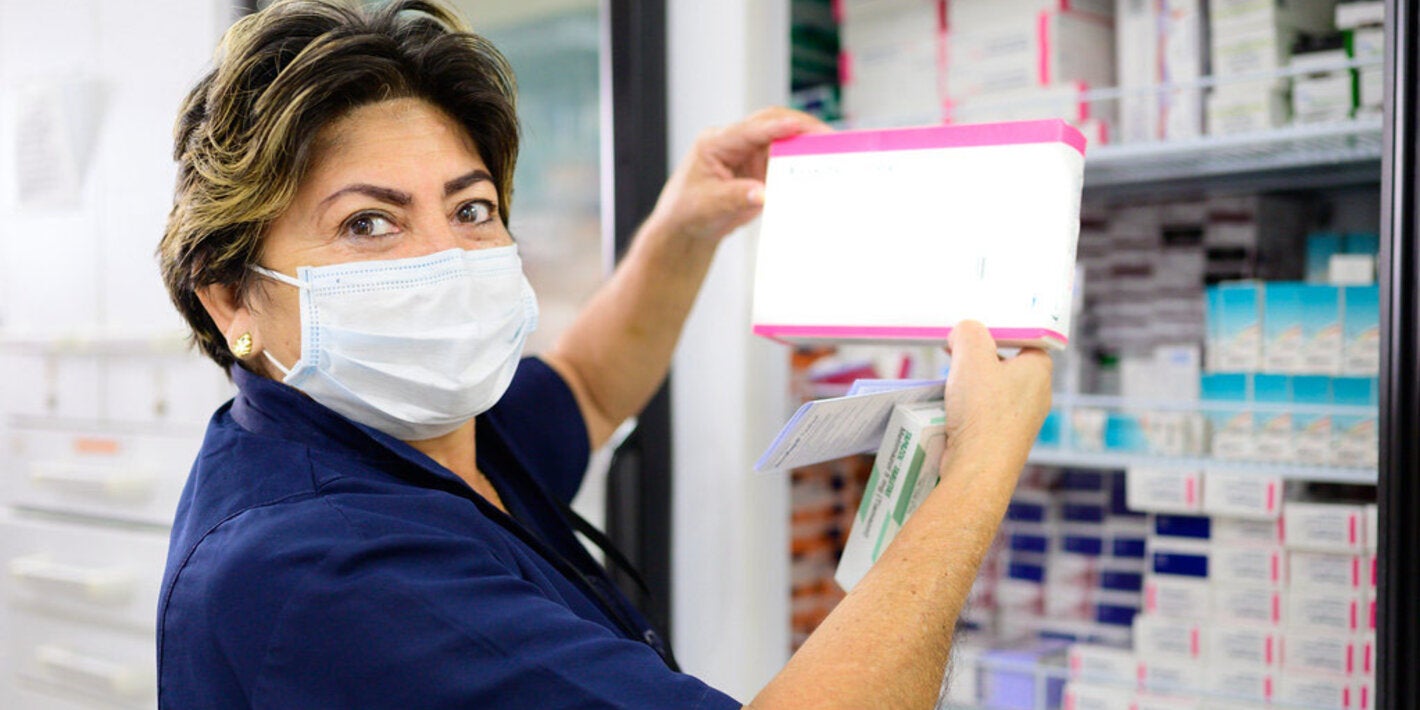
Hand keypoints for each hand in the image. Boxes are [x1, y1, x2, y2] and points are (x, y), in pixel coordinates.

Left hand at [646, 107, 830, 243]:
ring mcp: (749, 152)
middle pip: (771, 123)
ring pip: (783, 138)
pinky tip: (820, 167)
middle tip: (829, 137)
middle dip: (800, 127)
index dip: (776, 128)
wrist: (687, 226)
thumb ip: (736, 197)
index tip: (800, 127)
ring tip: (832, 150)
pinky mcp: (760, 167)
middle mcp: (734, 142)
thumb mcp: (708, 206)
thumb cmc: (688, 211)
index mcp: (715, 143)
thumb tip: (764, 194)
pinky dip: (802, 161)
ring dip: (806, 143)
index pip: (750, 130)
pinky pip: (785, 158)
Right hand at [941, 321, 1052, 471]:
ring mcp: (1022, 420)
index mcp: (1039, 370)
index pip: (1022, 338)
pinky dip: (969, 409)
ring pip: (993, 390)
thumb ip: (968, 332)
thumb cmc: (982, 412)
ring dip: (970, 385)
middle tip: (954, 356)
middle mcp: (1037, 394)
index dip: (996, 331)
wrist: (978, 469)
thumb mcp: (971, 356)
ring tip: (950, 386)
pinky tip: (952, 411)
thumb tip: (962, 334)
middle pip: (1004, 363)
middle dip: (977, 359)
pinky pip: (986, 414)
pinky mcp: (1005, 439)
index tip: (972, 333)